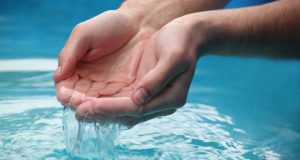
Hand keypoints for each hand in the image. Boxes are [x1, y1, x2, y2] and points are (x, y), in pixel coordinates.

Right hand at [54, 10, 154, 109]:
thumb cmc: (109, 25)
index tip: (66, 96)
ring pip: (97, 105)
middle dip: (79, 104)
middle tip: (80, 105)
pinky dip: (112, 108)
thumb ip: (70, 54)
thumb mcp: (84, 35)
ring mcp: (108, 87)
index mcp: (76, 69)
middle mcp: (91, 82)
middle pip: (80, 100)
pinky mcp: (125, 90)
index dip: (65, 94)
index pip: (66, 88)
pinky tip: (110, 109)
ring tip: (92, 109)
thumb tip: (57, 77)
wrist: (138, 24)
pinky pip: (116, 103)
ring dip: (94, 109)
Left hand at [75, 20, 198, 126]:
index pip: (137, 109)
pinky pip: (121, 101)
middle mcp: (160, 103)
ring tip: (77, 108)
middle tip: (77, 110)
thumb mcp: (173, 57)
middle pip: (127, 114)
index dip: (113, 108)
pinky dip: (105, 102)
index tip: (90, 106)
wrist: (185, 35)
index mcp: (171, 98)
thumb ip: (157, 79)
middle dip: (102, 113)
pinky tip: (89, 101)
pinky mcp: (142, 91)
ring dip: (101, 110)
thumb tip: (138, 100)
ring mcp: (151, 99)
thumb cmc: (181, 42)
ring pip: (122, 111)